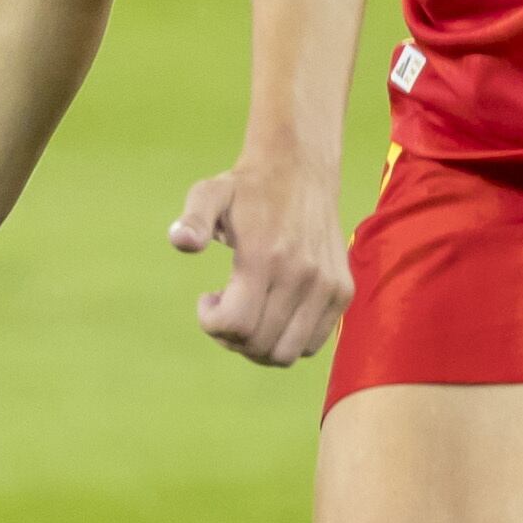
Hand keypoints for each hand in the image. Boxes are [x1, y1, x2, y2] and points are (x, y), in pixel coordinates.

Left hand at [168, 155, 352, 367]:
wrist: (302, 169)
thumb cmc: (248, 187)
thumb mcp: (210, 194)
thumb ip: (194, 219)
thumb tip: (181, 241)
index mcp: (265, 256)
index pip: (237, 325)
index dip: (211, 324)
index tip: (208, 297)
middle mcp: (301, 275)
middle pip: (259, 345)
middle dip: (231, 337)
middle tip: (225, 306)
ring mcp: (326, 286)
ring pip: (286, 353)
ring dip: (259, 345)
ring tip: (250, 313)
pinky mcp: (341, 291)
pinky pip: (312, 344)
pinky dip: (287, 340)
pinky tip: (274, 309)